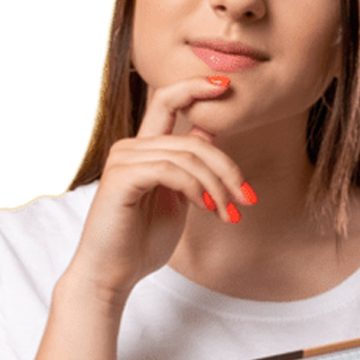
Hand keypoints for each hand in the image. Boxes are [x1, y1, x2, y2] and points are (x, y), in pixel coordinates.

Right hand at [65, 77, 254, 303]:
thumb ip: (189, 170)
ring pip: (187, 156)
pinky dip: (196, 189)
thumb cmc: (141, 242)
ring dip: (216, 187)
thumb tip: (209, 138)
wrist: (112, 274)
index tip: (227, 85)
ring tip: (228, 213)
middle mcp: (130, 147)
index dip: (196, 87)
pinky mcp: (121, 177)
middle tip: (247, 198)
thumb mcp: (176, 199)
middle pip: (192, 140)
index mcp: (143, 149)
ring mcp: (123, 159)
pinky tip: (207, 209)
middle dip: (227, 168)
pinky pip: (170, 170)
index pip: (169, 102)